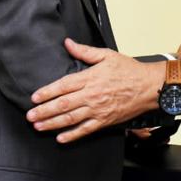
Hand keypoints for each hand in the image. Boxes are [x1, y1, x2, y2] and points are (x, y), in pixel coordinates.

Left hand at [26, 38, 162, 142]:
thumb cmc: (129, 70)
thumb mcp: (107, 55)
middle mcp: (92, 95)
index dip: (47, 92)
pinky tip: (60, 138)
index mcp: (90, 78)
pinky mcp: (105, 121)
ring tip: (39, 126)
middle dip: (44, 111)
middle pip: (63, 104)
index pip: (63, 86)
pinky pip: (86, 130)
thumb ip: (84, 51)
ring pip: (71, 119)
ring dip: (52, 123)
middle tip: (30, 116)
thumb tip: (67, 43)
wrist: (149, 86)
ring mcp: (98, 110)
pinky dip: (72, 135)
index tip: (34, 97)